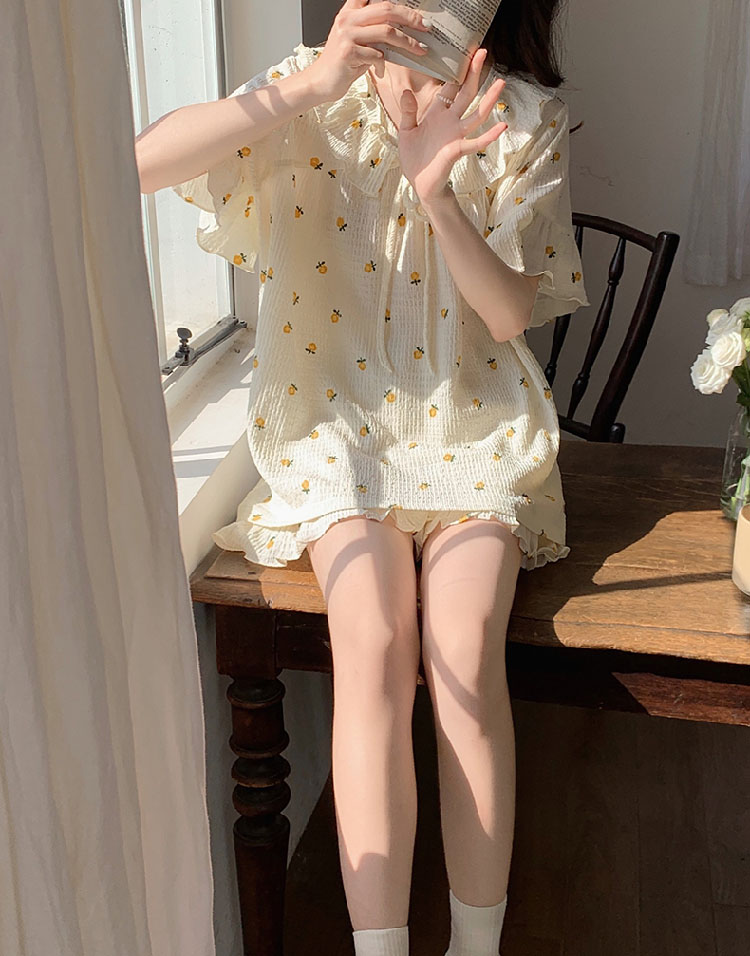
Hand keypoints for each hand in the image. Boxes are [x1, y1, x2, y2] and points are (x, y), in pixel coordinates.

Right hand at [306, 0, 430, 104]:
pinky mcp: (349, 53)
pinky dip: (384, 62)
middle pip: (387, 9)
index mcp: (350, 11)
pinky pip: (377, 54)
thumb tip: (403, 30)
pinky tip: (382, 68)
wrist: (320, 82)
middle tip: (425, 26)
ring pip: (386, 32)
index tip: (414, 4)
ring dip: (407, 41)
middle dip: (410, 17)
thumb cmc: (343, 63)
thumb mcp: (357, 41)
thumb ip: (374, 31)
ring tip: (420, 49)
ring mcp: (347, 35)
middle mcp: (348, 19)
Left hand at [396, 47, 507, 204]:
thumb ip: (408, 111)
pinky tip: (502, 126)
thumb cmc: (414, 158)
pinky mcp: (457, 150)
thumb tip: (405, 91)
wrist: (419, 183)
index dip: (457, 71)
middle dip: (474, 73)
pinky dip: (490, 136)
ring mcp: (456, 135)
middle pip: (466, 93)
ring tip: (501, 83)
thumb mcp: (406, 131)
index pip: (450, 87)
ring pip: (477, 114)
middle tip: (483, 52)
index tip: (465, 52)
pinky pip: (476, 142)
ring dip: (489, 99)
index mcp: (437, 114)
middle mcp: (451, 121)